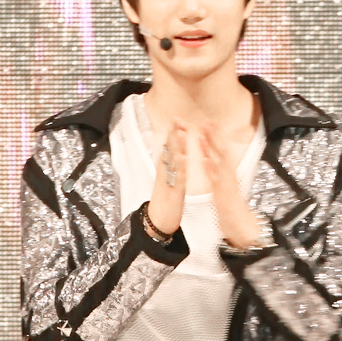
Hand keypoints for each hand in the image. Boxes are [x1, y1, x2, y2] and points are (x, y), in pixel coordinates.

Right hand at [146, 119, 186, 236]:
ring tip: (181, 132)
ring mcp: (169, 182)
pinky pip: (178, 178)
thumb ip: (168, 169)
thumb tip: (171, 156)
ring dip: (177, 146)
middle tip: (178, 118)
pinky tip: (184, 157)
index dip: (173, 133)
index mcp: (165, 171)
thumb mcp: (166, 182)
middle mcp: (165, 174)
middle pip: (169, 150)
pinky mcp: (174, 192)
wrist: (157, 222)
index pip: (168, 148)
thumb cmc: (165, 202)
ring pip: (172, 161)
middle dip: (174, 134)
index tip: (177, 119)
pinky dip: (180, 167)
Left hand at [201, 122, 257, 248]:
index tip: (207, 122)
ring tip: (203, 135)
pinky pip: (217, 179)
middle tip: (205, 121)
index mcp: (226, 172)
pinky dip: (211, 169)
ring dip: (211, 148)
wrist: (239, 224)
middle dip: (213, 136)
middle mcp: (228, 175)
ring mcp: (226, 183)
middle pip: (221, 152)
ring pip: (219, 162)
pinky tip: (205, 160)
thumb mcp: (223, 184)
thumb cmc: (229, 204)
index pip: (221, 150)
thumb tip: (210, 157)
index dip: (214, 136)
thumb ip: (217, 171)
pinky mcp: (223, 193)